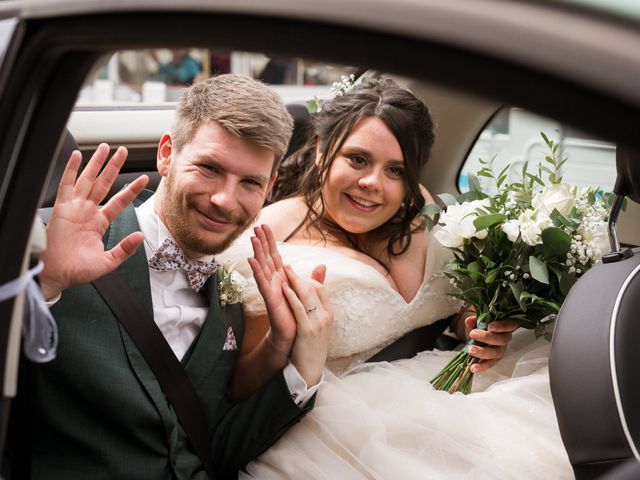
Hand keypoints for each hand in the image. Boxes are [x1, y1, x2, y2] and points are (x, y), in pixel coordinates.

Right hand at [39, 144, 148, 299]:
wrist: (57, 275)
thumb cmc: (78, 270)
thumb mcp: (108, 261)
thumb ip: (125, 249)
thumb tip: (140, 236)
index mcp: (99, 223)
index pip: (119, 201)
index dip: (131, 189)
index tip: (143, 178)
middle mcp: (87, 212)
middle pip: (104, 184)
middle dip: (113, 167)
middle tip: (123, 151)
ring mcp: (75, 208)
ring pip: (88, 180)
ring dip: (96, 163)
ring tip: (105, 148)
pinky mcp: (62, 208)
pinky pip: (66, 185)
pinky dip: (70, 170)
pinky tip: (77, 156)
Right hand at [248, 224, 325, 354]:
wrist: (293, 335)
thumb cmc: (297, 314)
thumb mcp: (308, 292)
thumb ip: (313, 279)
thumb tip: (322, 265)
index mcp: (282, 277)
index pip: (275, 255)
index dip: (270, 241)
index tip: (265, 226)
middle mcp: (274, 281)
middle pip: (267, 257)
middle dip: (262, 241)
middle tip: (256, 225)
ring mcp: (270, 289)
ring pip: (262, 266)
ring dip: (257, 251)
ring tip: (252, 238)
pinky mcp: (270, 298)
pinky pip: (262, 282)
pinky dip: (257, 270)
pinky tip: (251, 259)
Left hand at [281, 265, 332, 385]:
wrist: (309, 371)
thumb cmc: (310, 347)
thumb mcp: (315, 326)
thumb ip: (313, 308)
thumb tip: (310, 299)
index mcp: (329, 314)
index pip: (320, 289)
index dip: (308, 280)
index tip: (295, 275)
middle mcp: (325, 316)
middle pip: (314, 289)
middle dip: (299, 277)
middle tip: (287, 267)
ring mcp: (317, 323)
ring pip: (307, 296)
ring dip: (295, 281)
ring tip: (284, 271)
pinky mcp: (307, 330)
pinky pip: (299, 308)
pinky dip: (292, 296)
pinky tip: (283, 288)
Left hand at [464, 315, 518, 372]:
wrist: (479, 336)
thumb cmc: (483, 326)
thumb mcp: (479, 321)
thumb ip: (475, 320)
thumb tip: (468, 321)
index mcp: (505, 327)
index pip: (508, 325)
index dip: (500, 326)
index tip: (489, 326)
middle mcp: (505, 339)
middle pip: (501, 340)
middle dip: (487, 337)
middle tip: (473, 334)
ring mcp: (500, 350)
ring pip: (495, 353)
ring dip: (482, 352)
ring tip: (470, 350)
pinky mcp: (494, 360)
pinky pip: (489, 364)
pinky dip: (481, 366)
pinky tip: (473, 367)